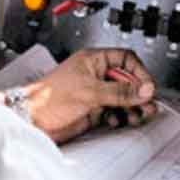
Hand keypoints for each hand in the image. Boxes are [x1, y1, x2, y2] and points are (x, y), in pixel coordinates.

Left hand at [22, 48, 157, 142]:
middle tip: (148, 104)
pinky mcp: (92, 109)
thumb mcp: (90, 91)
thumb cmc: (49, 97)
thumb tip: (144, 89)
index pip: (126, 59)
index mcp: (94, 60)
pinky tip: (119, 120)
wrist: (31, 120)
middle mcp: (96, 75)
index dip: (139, 72)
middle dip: (138, 93)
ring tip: (138, 115)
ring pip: (122, 98)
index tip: (147, 86)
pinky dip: (120, 116)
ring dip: (132, 107)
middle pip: (127, 80)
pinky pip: (114, 111)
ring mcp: (95, 93)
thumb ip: (120, 91)